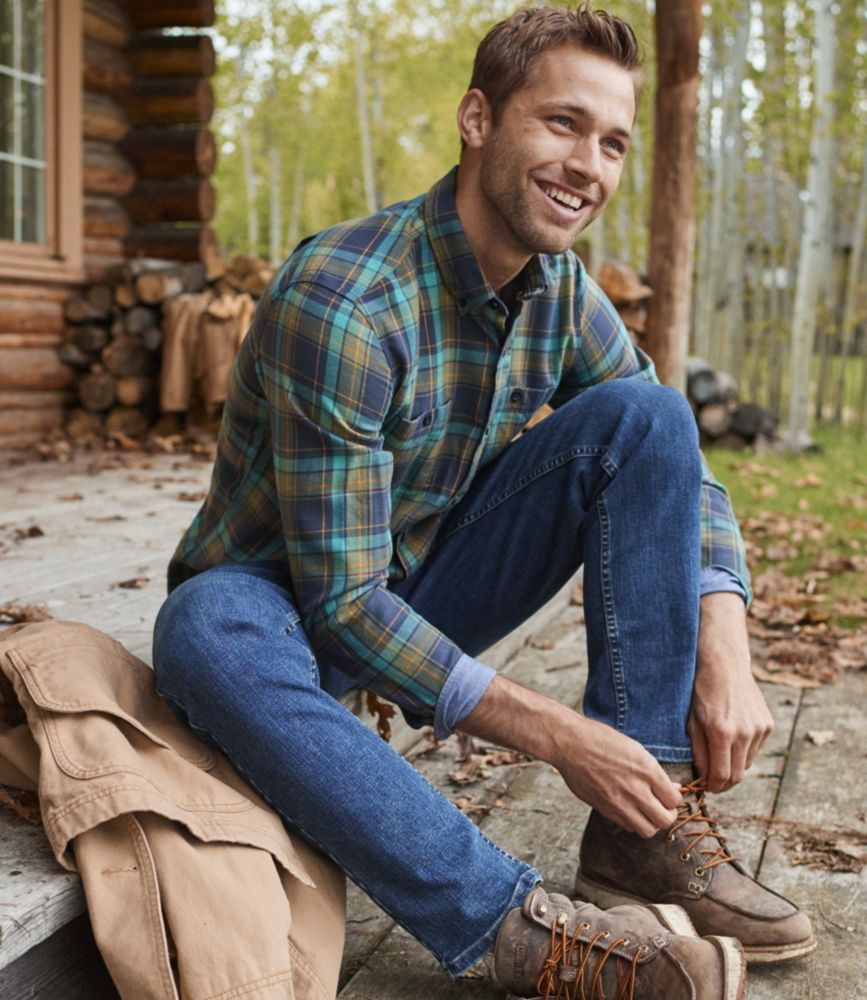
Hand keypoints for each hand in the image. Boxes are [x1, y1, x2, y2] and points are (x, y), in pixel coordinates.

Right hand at [552, 715, 682, 838]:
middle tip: (662, 806)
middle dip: (667, 814)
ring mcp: (620, 802)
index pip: (675, 800)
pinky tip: (629, 809)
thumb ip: (654, 772)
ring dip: (651, 822)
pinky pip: (628, 827)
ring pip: (648, 830)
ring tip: (646, 811)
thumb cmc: (601, 740)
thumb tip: (673, 788)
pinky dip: (633, 822)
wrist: (570, 744)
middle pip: (666, 819)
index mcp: (647, 770)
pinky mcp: (605, 809)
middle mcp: (636, 789)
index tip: (668, 794)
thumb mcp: (634, 748)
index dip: (674, 798)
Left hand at [687, 592, 773, 792]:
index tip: (705, 787)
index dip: (712, 787)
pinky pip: (755, 749)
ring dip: (733, 765)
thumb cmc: (701, 692)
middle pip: (737, 775)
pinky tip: (732, 738)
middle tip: (712, 780)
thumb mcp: (692, 722)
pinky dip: (743, 751)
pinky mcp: (768, 725)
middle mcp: (745, 733)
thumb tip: (703, 779)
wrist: (724, 665)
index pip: (721, 776)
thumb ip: (699, 753)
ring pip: (747, 764)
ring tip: (719, 755)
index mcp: (722, 733)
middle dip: (724, 782)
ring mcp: (759, 729)